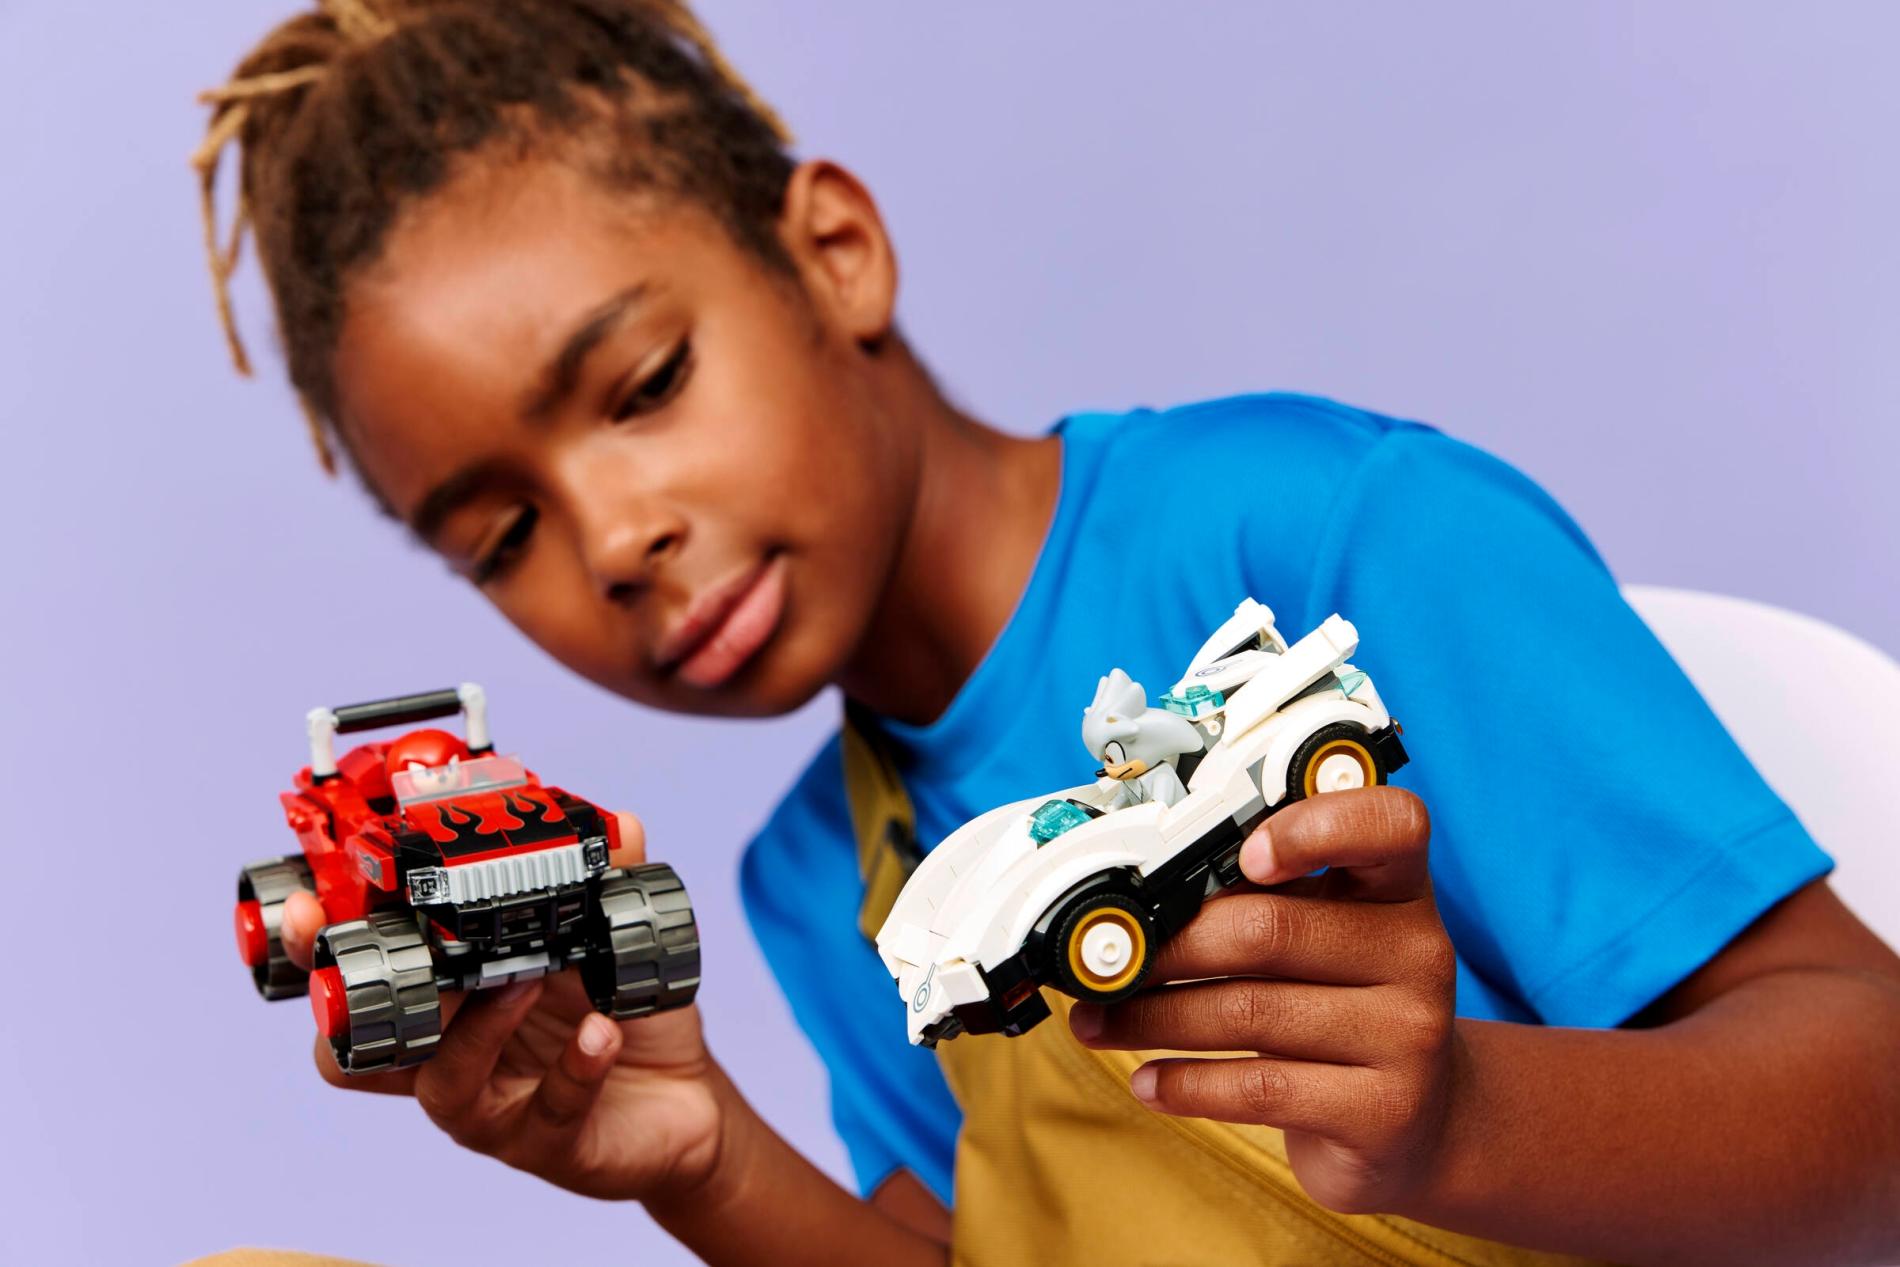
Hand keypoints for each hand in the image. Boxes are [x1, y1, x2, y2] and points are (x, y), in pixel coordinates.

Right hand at [280, 812, 725, 1203]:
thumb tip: (618, 822)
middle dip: (360, 999)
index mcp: (442, 1004)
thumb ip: (602, 886)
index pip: (356, 980)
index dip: (318, 950)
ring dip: (480, 1027)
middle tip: (408, 952)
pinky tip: (601, 1031)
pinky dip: (575, 1067)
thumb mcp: (609, 945)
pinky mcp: (545, 1144)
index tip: (308, 905)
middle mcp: (446, 1060)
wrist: (684, 1104)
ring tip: (525, 979)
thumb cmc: (618, 1019)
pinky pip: (548, 1110)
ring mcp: (490, 1109)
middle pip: (358, 1048)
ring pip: (444, 1084)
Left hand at [1069, 787, 1457, 1213]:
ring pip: (1248, 1012)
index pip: (1390, 824)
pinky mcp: (1383, 1111)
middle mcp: (1419, 952)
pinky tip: (1146, 1081)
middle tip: (1109, 961)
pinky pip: (1258, 1089)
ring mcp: (1408, 1036)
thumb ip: (1262, 900)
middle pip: (1270, 929)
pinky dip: (1185, 1083)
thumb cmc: (1344, 1004)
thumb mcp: (1326, 935)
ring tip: (1097, 1021)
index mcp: (1401, 887)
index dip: (1316, 827)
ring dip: (1153, 1017)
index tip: (1243, 853)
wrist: (1415, 1121)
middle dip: (1168, 946)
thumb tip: (1136, 903)